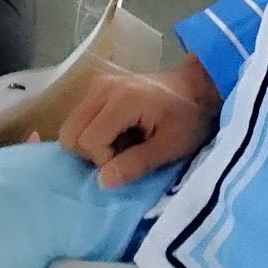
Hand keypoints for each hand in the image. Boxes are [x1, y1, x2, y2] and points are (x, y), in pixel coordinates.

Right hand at [60, 56, 221, 188]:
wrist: (196, 88)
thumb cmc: (189, 118)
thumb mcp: (170, 147)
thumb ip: (136, 164)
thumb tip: (102, 182)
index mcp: (124, 99)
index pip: (90, 141)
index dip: (106, 159)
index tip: (132, 158)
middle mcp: (103, 88)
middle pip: (71, 134)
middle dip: (92, 153)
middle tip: (122, 152)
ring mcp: (98, 85)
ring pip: (70, 127)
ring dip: (90, 144)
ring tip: (121, 143)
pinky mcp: (98, 88)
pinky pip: (79, 119)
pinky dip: (92, 133)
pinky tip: (117, 133)